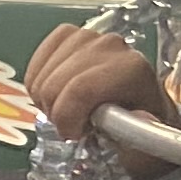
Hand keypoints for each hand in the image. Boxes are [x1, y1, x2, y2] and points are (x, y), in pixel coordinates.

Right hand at [24, 23, 179, 179]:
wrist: (140, 101)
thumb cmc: (141, 126)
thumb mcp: (145, 145)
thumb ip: (142, 140)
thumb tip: (141, 119)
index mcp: (131, 70)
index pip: (79, 91)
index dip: (67, 118)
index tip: (74, 135)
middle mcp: (110, 45)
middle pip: (55, 85)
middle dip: (56, 114)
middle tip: (72, 127)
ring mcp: (86, 36)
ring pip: (41, 78)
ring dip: (46, 103)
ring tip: (68, 112)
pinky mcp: (67, 34)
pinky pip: (35, 65)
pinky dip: (37, 87)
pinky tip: (56, 97)